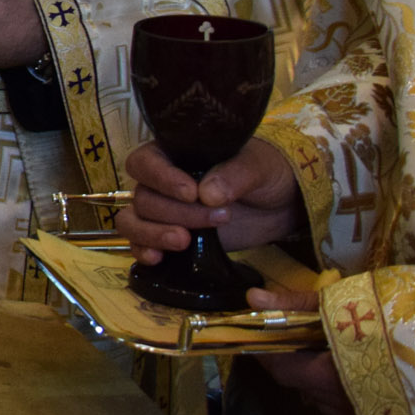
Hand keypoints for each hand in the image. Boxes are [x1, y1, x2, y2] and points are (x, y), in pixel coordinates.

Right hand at [117, 137, 302, 261]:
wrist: (281, 204)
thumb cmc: (267, 173)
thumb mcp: (259, 167)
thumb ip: (235, 175)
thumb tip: (207, 194)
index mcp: (174, 156)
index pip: (145, 162)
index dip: (161, 178)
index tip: (190, 193)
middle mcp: (161, 184)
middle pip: (144, 197)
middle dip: (177, 212)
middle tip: (220, 218)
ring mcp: (165, 213)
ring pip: (133, 221)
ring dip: (153, 233)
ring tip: (183, 241)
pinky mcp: (171, 239)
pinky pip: (140, 244)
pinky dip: (143, 251)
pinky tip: (158, 259)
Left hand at [242, 285, 355, 414]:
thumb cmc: (390, 327)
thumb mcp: (340, 307)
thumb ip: (295, 305)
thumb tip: (252, 297)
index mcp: (328, 376)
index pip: (279, 367)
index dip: (264, 349)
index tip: (255, 332)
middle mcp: (340, 403)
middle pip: (297, 381)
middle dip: (288, 358)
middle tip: (292, 333)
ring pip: (316, 395)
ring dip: (311, 374)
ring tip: (322, 347)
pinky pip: (338, 405)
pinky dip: (332, 386)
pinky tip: (344, 366)